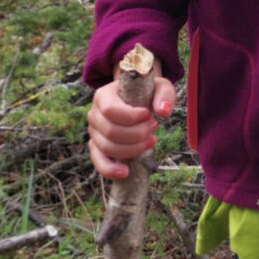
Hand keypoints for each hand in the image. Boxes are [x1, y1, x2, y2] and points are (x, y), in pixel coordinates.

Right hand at [86, 59, 175, 179]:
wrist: (137, 97)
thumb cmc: (147, 91)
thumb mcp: (159, 86)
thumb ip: (164, 94)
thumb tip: (164, 111)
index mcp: (103, 95)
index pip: (111, 110)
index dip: (131, 116)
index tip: (149, 115)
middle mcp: (94, 114)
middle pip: (110, 131)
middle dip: (137, 133)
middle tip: (154, 127)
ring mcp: (94, 132)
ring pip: (107, 147)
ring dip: (132, 148)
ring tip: (151, 141)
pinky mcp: (97, 146)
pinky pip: (99, 161)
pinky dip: (110, 169)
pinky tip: (125, 172)